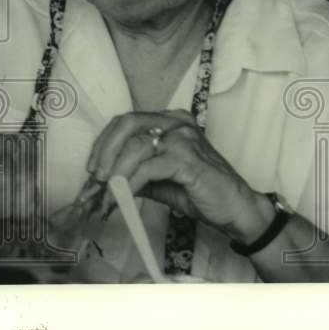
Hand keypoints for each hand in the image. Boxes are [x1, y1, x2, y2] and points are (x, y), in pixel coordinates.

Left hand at [87, 110, 272, 242]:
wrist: (236, 209)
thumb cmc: (199, 191)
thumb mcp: (159, 178)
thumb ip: (134, 172)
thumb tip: (104, 179)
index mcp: (170, 120)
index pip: (127, 121)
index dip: (105, 142)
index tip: (93, 166)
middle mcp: (176, 122)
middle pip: (128, 124)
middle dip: (106, 150)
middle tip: (97, 176)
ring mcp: (183, 138)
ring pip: (136, 146)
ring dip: (116, 172)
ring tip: (108, 192)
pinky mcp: (188, 159)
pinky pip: (149, 167)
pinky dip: (131, 183)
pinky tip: (124, 195)